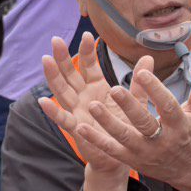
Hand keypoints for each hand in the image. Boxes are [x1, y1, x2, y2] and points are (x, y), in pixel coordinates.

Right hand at [37, 34, 129, 190]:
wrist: (121, 155)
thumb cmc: (126, 125)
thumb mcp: (135, 101)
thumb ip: (139, 81)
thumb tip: (148, 56)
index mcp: (97, 87)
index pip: (88, 66)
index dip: (86, 51)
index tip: (87, 35)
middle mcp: (84, 96)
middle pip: (70, 74)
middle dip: (63, 58)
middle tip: (56, 40)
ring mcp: (77, 111)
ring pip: (62, 91)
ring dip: (53, 77)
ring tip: (46, 60)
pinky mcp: (76, 128)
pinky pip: (62, 119)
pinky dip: (52, 111)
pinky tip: (42, 101)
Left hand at [77, 62, 190, 190]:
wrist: (189, 171)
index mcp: (179, 126)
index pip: (167, 106)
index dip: (155, 90)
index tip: (141, 72)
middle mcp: (161, 140)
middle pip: (143, 123)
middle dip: (128, 107)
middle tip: (113, 89)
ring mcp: (144, 152)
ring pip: (124, 137)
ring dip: (107, 122)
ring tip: (92, 106)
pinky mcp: (131, 159)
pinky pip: (112, 150)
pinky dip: (96, 139)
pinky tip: (80, 127)